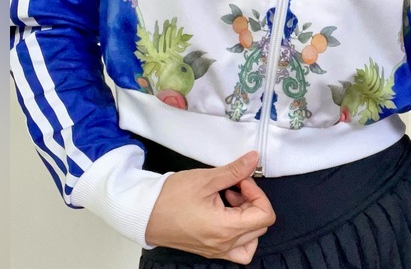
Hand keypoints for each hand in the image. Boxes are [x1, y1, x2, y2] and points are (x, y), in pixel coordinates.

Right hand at [145, 151, 275, 263]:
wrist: (145, 213)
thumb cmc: (171, 197)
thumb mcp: (206, 179)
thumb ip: (234, 170)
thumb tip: (254, 160)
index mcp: (225, 229)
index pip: (264, 216)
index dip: (258, 193)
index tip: (242, 181)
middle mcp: (224, 245)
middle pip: (260, 226)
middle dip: (252, 201)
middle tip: (235, 185)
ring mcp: (217, 250)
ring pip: (251, 239)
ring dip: (248, 216)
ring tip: (230, 199)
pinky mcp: (210, 249)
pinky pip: (237, 247)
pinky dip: (240, 231)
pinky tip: (226, 212)